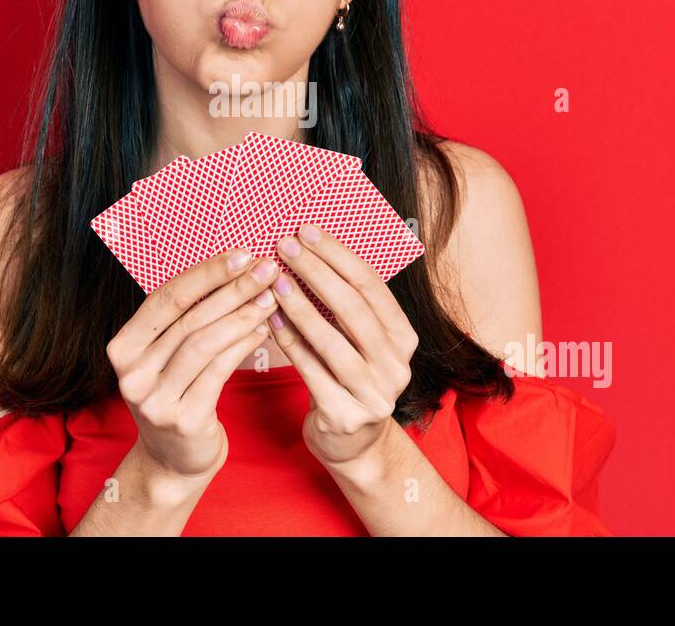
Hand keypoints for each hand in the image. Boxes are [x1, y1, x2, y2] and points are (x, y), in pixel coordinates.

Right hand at [106, 249, 280, 481]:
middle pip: (189, 319)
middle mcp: (131, 372)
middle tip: (267, 269)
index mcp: (123, 347)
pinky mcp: (183, 419)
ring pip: (204, 344)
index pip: (166, 298)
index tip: (242, 254)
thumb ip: (185, 318)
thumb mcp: (165, 356)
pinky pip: (219, 372)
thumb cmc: (176, 393)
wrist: (172, 461)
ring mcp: (154, 399)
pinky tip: (264, 330)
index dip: (206, 273)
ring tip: (270, 298)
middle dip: (232, 289)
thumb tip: (235, 267)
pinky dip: (244, 346)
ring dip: (242, 316)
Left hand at [265, 225, 418, 466]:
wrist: (351, 442)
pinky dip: (289, 343)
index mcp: (404, 338)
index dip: (337, 255)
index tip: (307, 231)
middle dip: (316, 272)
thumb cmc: (347, 378)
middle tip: (285, 246)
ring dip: (299, 306)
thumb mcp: (358, 341)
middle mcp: (396, 365)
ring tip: (274, 280)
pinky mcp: (346, 415)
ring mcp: (374, 393)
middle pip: (353, 309)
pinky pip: (312, 371)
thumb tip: (308, 247)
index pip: (371, 286)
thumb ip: (345, 304)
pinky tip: (270, 320)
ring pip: (332, 341)